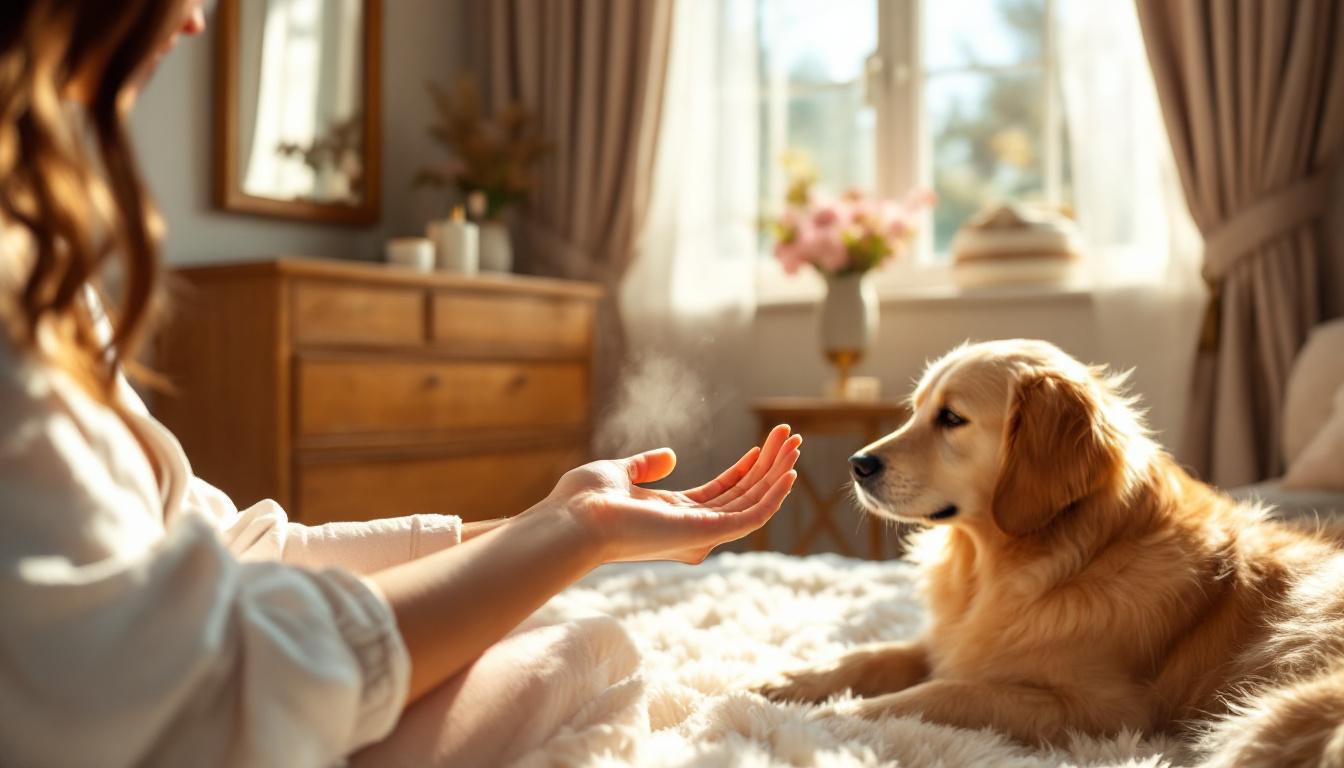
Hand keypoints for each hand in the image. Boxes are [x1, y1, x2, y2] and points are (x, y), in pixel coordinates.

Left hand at [532, 425, 801, 563]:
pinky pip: (751, 517)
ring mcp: (700, 532)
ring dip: (778, 473)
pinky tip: (788, 473)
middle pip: (744, 495)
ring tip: (794, 443)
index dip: (746, 470)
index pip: (723, 493)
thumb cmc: (585, 501)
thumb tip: (670, 455)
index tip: (763, 446)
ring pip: (753, 503)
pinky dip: (772, 497)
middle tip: (790, 436)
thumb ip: (646, 466)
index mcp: (674, 515)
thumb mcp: (620, 474)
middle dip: (770, 466)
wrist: (572, 519)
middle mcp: (692, 527)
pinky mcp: (705, 533)